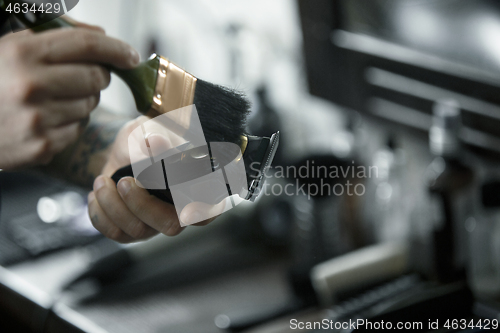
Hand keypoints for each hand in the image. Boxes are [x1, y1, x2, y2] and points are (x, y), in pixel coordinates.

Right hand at [0, 23, 139, 168]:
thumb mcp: (12, 47)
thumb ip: (57, 36)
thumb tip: (102, 35)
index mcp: (22, 54)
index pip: (86, 45)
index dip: (116, 48)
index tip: (131, 56)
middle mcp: (30, 86)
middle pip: (96, 78)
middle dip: (98, 76)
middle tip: (84, 77)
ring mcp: (37, 119)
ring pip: (90, 105)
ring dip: (83, 100)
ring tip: (54, 98)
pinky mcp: (42, 146)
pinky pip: (78, 129)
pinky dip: (71, 123)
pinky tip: (47, 119)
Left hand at [88, 117, 223, 242]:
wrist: (125, 148)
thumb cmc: (149, 137)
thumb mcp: (151, 129)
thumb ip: (157, 136)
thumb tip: (157, 143)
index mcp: (198, 187)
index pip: (210, 208)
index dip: (200, 211)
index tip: (184, 208)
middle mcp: (182, 210)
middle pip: (171, 226)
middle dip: (142, 205)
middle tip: (125, 181)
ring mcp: (158, 222)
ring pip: (139, 231)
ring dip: (113, 205)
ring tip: (103, 181)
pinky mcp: (135, 229)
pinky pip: (116, 234)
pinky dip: (100, 213)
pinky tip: (98, 194)